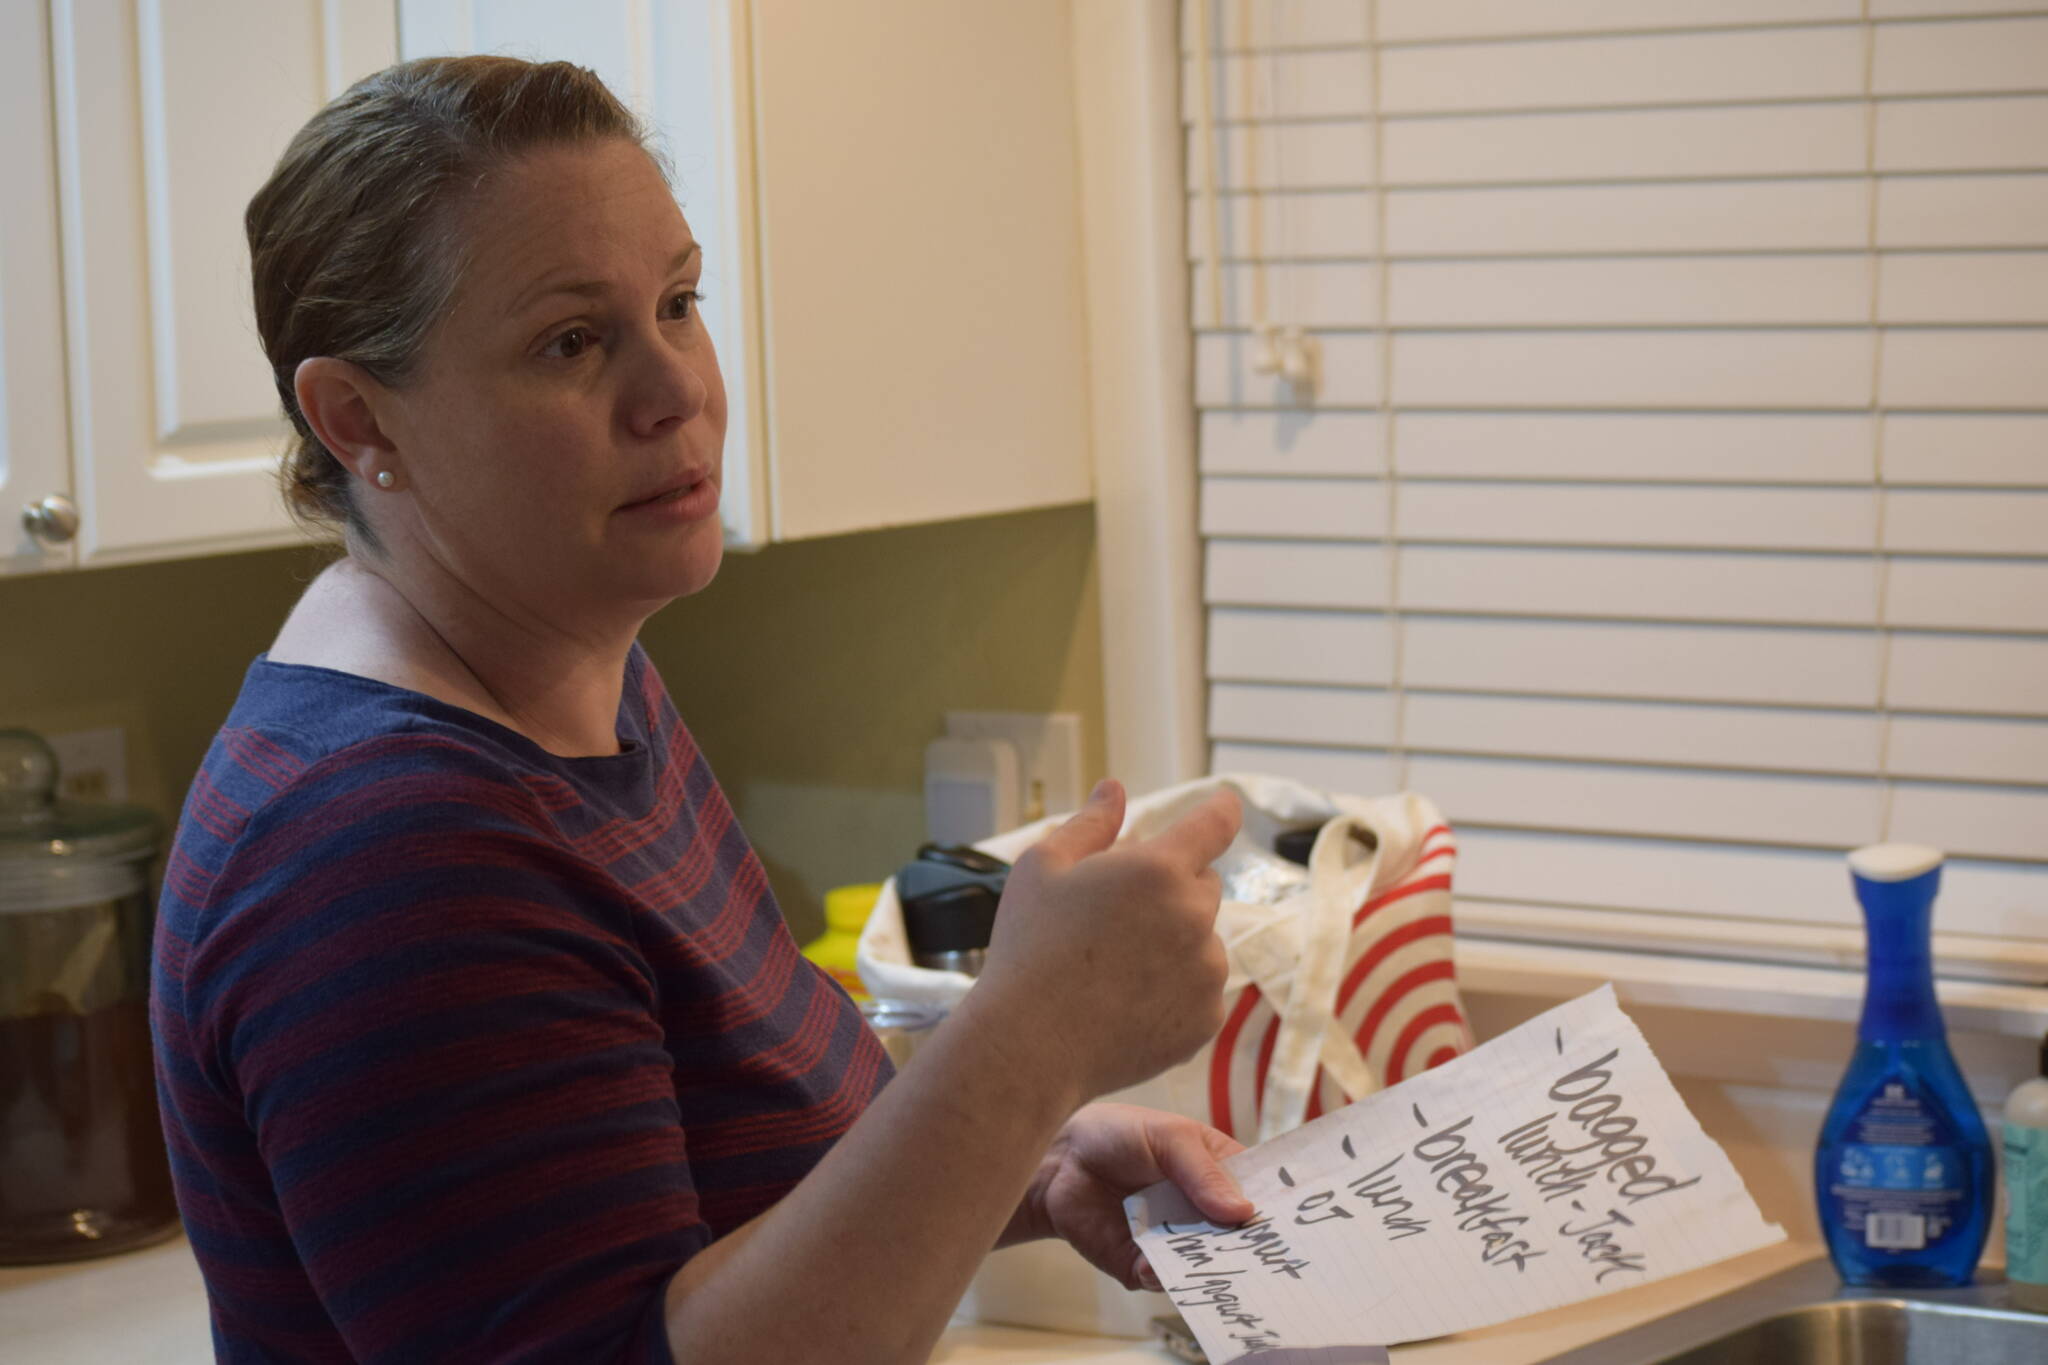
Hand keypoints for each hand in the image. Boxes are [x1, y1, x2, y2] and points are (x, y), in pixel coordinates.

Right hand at [975, 779, 1241, 1101]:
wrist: (1030, 1046)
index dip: (1222, 809)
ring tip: (1114, 969)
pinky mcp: (1206, 1018)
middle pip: (1204, 885)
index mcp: (1159, 869)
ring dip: (1174, 942)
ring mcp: (1206, 972)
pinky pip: (1200, 990)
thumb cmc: (1028, 949)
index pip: (1214, 824)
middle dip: (1172, 889)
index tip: (1227, 803)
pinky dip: (1175, 990)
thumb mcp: (1042, 868)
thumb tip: (1115, 790)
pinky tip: (1126, 1002)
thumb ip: (1089, 824)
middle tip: (1117, 915)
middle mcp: (1195, 917)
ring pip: (1202, 940)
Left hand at [1009, 1103, 1254, 1290]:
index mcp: (1218, 1173)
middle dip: (1245, 1250)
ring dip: (1203, 1267)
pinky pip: (1161, 1279)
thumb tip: (1242, 1211)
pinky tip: (1150, 1262)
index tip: (1291, 1227)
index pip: (1258, 1197)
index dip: (1275, 1212)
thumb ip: (1202, 1172)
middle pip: (1236, 1240)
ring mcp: (1174, 1242)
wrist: (1059, 1159)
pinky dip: (1160, 1274)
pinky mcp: (1141, 1264)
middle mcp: (1201, 1213)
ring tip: (1201, 1261)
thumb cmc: (1118, 1134)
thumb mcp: (1168, 1137)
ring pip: (1203, 1266)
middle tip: (1255, 1257)